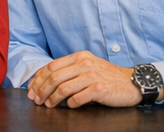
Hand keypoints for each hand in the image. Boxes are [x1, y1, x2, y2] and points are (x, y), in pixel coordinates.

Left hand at [26, 51, 142, 107]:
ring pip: (63, 87)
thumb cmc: (108, 76)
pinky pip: (78, 98)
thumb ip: (70, 70)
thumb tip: (47, 81)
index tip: (31, 88)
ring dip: (52, 98)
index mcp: (78, 56)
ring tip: (48, 105)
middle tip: (36, 99)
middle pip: (54, 77)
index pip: (51, 66)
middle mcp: (84, 63)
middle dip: (41, 89)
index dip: (38, 78)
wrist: (132, 82)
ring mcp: (92, 76)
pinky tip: (69, 106)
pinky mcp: (99, 89)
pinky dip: (70, 103)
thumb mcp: (88, 66)